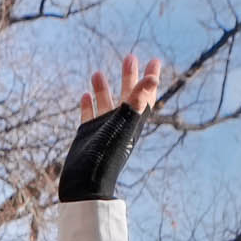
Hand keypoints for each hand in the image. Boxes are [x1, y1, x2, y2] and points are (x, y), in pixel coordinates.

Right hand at [60, 54, 162, 202]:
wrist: (86, 182)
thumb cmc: (106, 155)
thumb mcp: (123, 125)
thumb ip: (136, 102)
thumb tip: (153, 80)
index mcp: (133, 121)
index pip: (146, 95)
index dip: (151, 79)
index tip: (154, 61)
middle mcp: (120, 124)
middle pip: (128, 95)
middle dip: (130, 77)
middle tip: (130, 57)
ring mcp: (103, 129)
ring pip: (106, 104)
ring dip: (104, 89)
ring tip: (98, 72)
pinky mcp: (87, 135)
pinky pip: (89, 116)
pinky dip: (89, 105)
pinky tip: (85, 95)